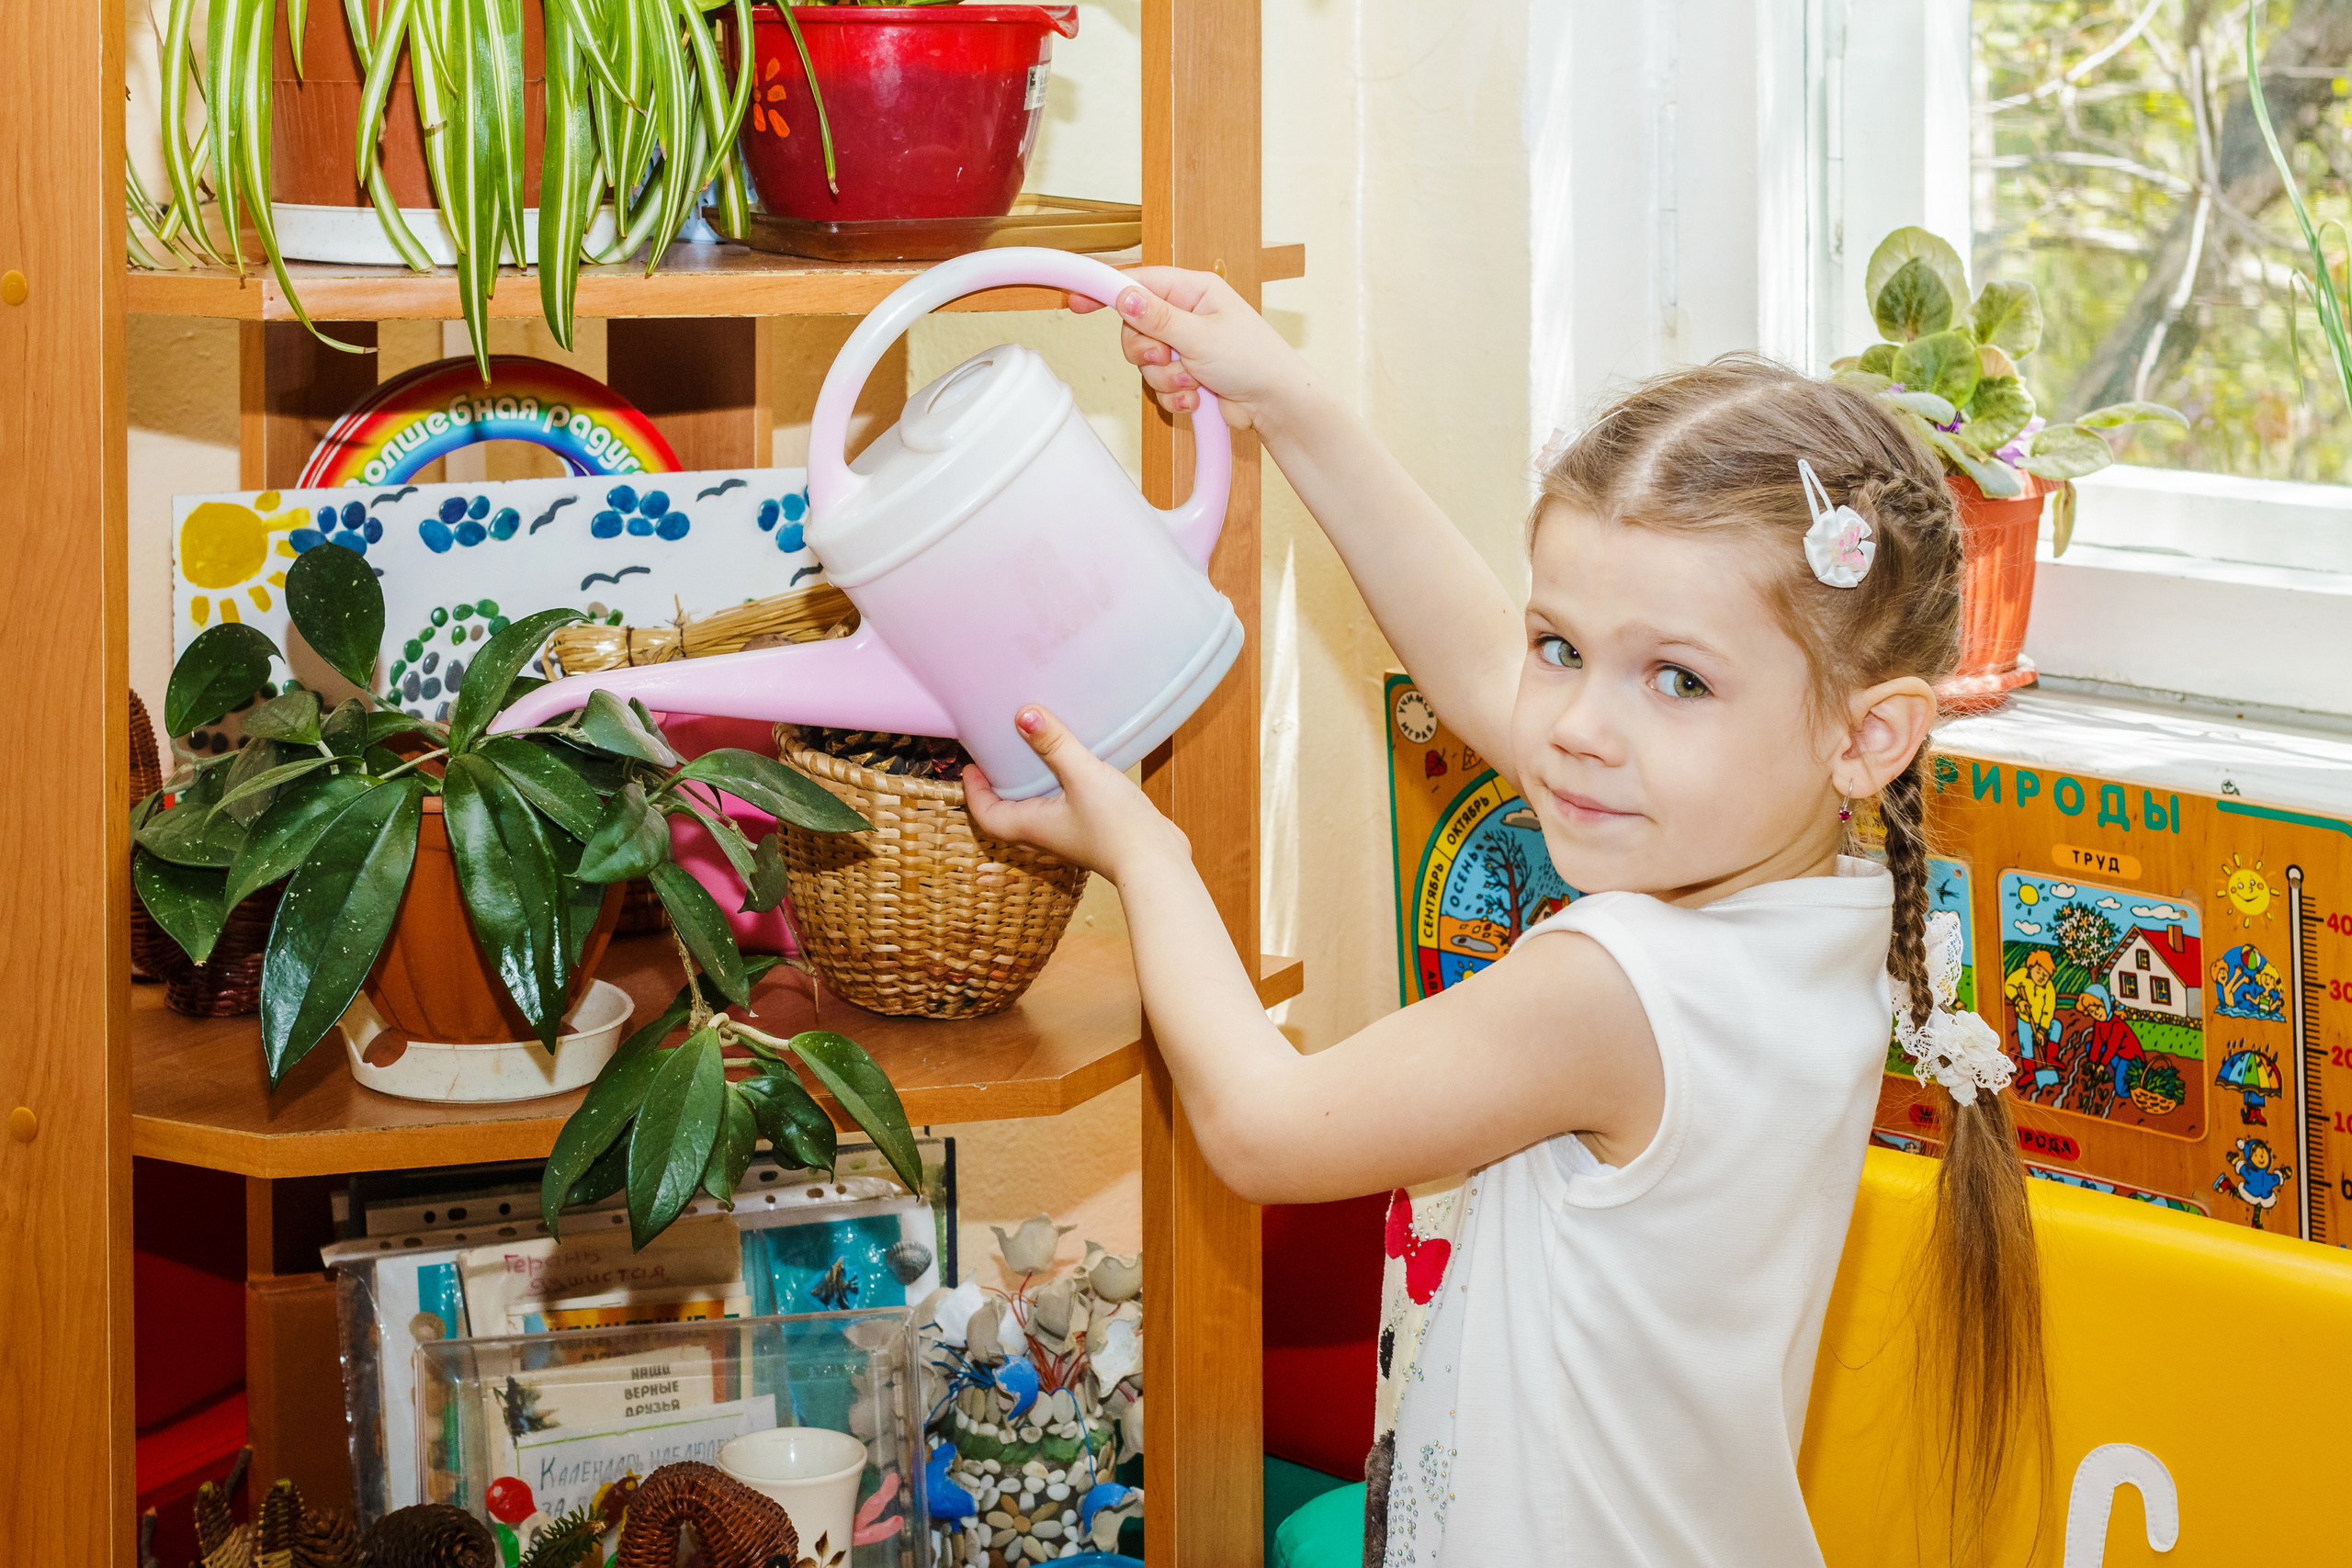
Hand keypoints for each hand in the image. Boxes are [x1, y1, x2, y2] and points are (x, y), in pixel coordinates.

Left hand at [963, 706, 1190, 882]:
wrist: (1157, 862)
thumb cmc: (1116, 827)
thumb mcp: (1082, 774)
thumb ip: (1054, 743)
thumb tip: (1024, 714)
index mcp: (1031, 826)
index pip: (987, 814)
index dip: (974, 791)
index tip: (972, 765)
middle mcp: (1046, 836)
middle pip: (1009, 814)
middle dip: (999, 788)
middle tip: (998, 757)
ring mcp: (1070, 835)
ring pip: (1038, 812)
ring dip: (1030, 789)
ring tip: (1033, 757)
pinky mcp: (1093, 831)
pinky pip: (1064, 808)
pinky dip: (1060, 790)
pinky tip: (1076, 769)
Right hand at [1067, 266, 1314, 432]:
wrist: (1275, 403)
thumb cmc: (1254, 359)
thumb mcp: (1201, 336)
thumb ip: (1158, 317)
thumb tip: (1124, 296)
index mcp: (1192, 290)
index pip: (1137, 282)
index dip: (1105, 291)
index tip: (1075, 300)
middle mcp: (1185, 314)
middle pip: (1133, 327)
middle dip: (1146, 351)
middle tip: (1166, 358)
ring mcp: (1184, 346)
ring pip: (1144, 362)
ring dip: (1165, 379)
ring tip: (1194, 383)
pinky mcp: (1185, 375)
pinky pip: (1158, 386)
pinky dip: (1174, 397)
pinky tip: (1198, 399)